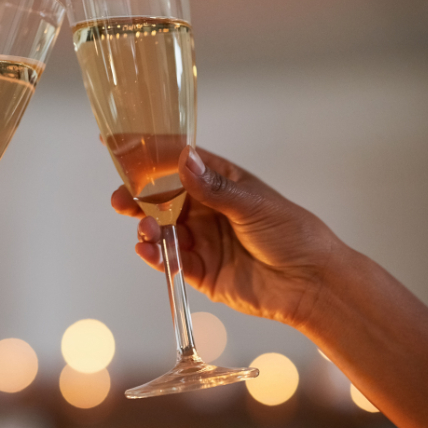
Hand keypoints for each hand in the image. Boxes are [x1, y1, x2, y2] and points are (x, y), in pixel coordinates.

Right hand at [111, 145, 344, 326]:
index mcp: (220, 183)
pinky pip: (169, 261)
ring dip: (148, 227)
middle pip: (161, 198)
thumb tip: (184, 160)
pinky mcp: (200, 271)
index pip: (178, 161)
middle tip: (120, 199)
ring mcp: (201, 240)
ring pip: (162, 230)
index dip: (148, 153)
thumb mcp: (252, 204)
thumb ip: (214, 188)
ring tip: (148, 229)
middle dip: (137, 197)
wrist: (311, 283)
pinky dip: (155, 256)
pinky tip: (148, 251)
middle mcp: (206, 210)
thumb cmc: (292, 233)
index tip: (117, 145)